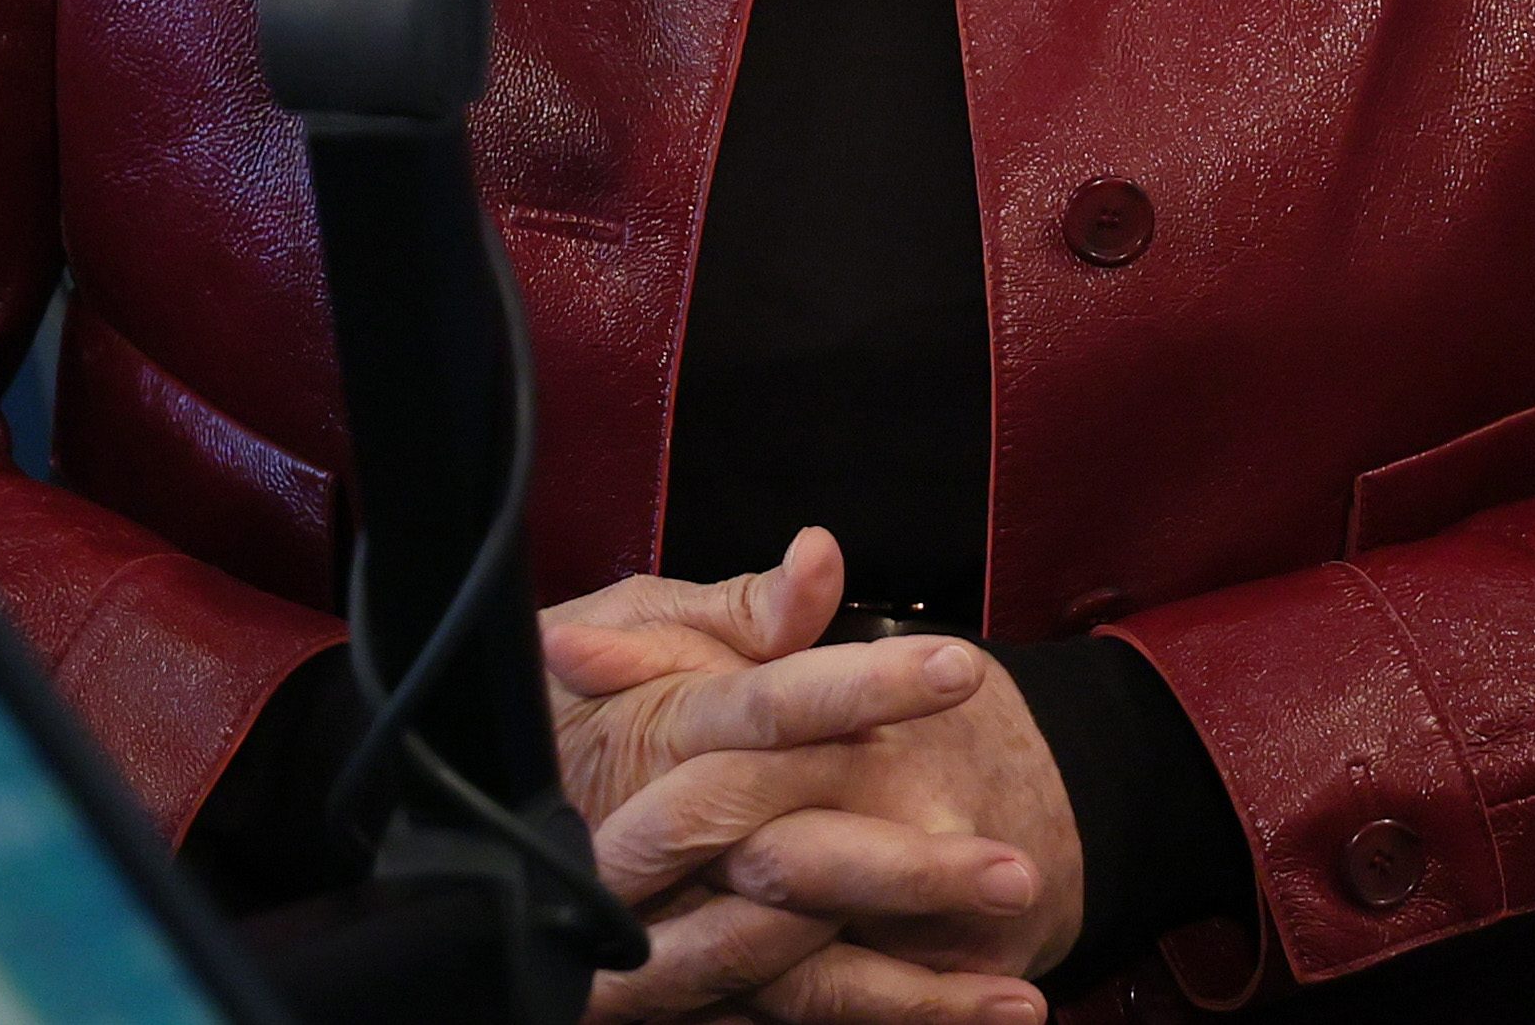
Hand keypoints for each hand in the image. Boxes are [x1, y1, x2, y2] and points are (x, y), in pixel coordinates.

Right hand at [543, 534, 1061, 1023]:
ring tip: (1019, 996)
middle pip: (784, 858)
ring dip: (908, 993)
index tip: (959, 670)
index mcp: (661, 729)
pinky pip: (775, 1017)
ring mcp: (660, 926)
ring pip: (784, 970)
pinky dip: (875, 1020)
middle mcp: (657, 839)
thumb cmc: (599, 695)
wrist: (515, 799)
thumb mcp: (647, 627)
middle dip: (905, 873)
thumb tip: (821, 556)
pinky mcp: (670, 988)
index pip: (767, 706)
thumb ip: (743, 609)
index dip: (862, 685)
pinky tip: (964, 1019)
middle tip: (1018, 873)